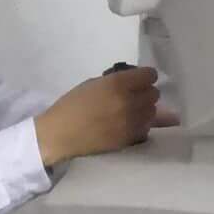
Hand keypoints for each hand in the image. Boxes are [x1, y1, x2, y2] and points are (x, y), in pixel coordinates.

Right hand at [35, 66, 171, 166]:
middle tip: (133, 96)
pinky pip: (146, 128)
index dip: (145, 76)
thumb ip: (118, 81)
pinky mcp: (128, 139)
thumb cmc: (72, 105)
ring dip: (144, 110)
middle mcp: (128, 101)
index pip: (150, 75)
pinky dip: (140, 125)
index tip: (138, 80)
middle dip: (145, 93)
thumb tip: (137, 81)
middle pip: (154, 94)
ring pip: (152, 111)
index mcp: (117, 84)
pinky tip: (127, 125)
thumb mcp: (94, 84)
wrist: (59, 135)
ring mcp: (130, 122)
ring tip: (130, 111)